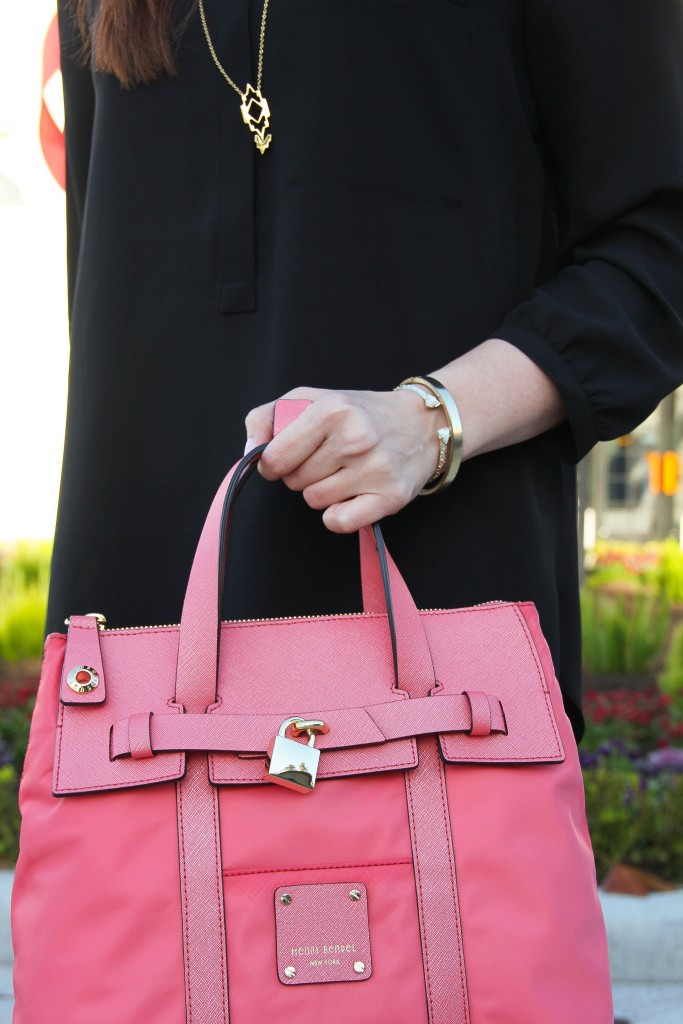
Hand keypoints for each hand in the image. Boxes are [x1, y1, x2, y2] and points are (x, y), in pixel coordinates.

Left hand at [244, 387, 445, 532]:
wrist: (423, 424)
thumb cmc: (361, 413)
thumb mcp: (313, 399)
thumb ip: (269, 417)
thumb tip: (250, 449)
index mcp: (333, 409)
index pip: (276, 458)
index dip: (273, 463)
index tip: (285, 458)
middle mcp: (356, 438)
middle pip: (295, 481)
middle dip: (302, 473)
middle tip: (328, 458)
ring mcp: (375, 469)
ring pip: (315, 501)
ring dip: (322, 491)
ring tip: (345, 471)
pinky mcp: (390, 496)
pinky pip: (339, 522)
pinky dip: (338, 514)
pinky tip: (352, 495)